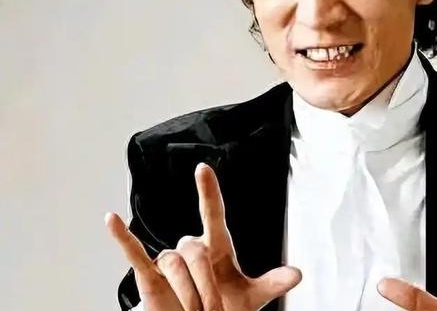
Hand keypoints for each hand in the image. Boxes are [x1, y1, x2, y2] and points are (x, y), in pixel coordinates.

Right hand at [106, 162, 301, 310]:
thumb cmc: (225, 307)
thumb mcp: (251, 296)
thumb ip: (272, 282)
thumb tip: (297, 274)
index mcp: (216, 247)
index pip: (212, 213)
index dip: (208, 191)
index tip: (203, 169)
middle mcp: (192, 248)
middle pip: (196, 252)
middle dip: (206, 286)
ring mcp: (170, 260)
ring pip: (175, 265)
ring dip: (186, 294)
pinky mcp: (150, 276)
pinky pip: (134, 253)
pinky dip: (121, 236)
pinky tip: (110, 220)